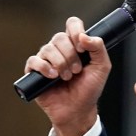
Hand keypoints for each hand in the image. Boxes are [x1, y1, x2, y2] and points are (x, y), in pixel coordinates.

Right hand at [24, 17, 110, 135]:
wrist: (78, 110)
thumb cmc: (89, 89)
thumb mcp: (102, 67)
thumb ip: (98, 48)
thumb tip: (84, 36)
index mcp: (75, 44)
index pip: (72, 24)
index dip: (76, 31)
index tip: (82, 46)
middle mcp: (60, 49)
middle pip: (59, 37)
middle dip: (71, 55)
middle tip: (77, 71)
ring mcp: (46, 60)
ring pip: (47, 48)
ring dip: (60, 64)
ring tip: (67, 77)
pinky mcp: (35, 72)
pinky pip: (34, 61)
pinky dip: (44, 67)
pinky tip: (53, 76)